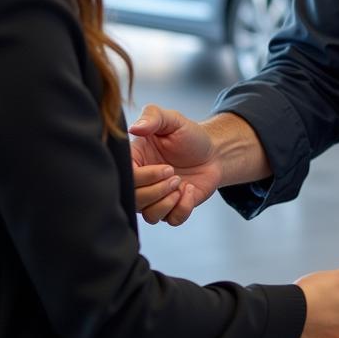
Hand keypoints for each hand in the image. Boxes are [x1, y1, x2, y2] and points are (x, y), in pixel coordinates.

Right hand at [130, 104, 223, 225]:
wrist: (213, 151)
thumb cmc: (189, 135)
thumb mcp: (173, 120)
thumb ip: (153, 116)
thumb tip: (134, 127)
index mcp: (134, 160)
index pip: (125, 178)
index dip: (143, 178)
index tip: (166, 167)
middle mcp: (141, 182)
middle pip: (135, 200)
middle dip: (157, 190)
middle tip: (174, 174)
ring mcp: (156, 197)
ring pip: (149, 215)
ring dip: (167, 202)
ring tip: (181, 183)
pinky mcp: (173, 208)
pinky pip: (172, 220)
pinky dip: (182, 208)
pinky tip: (190, 191)